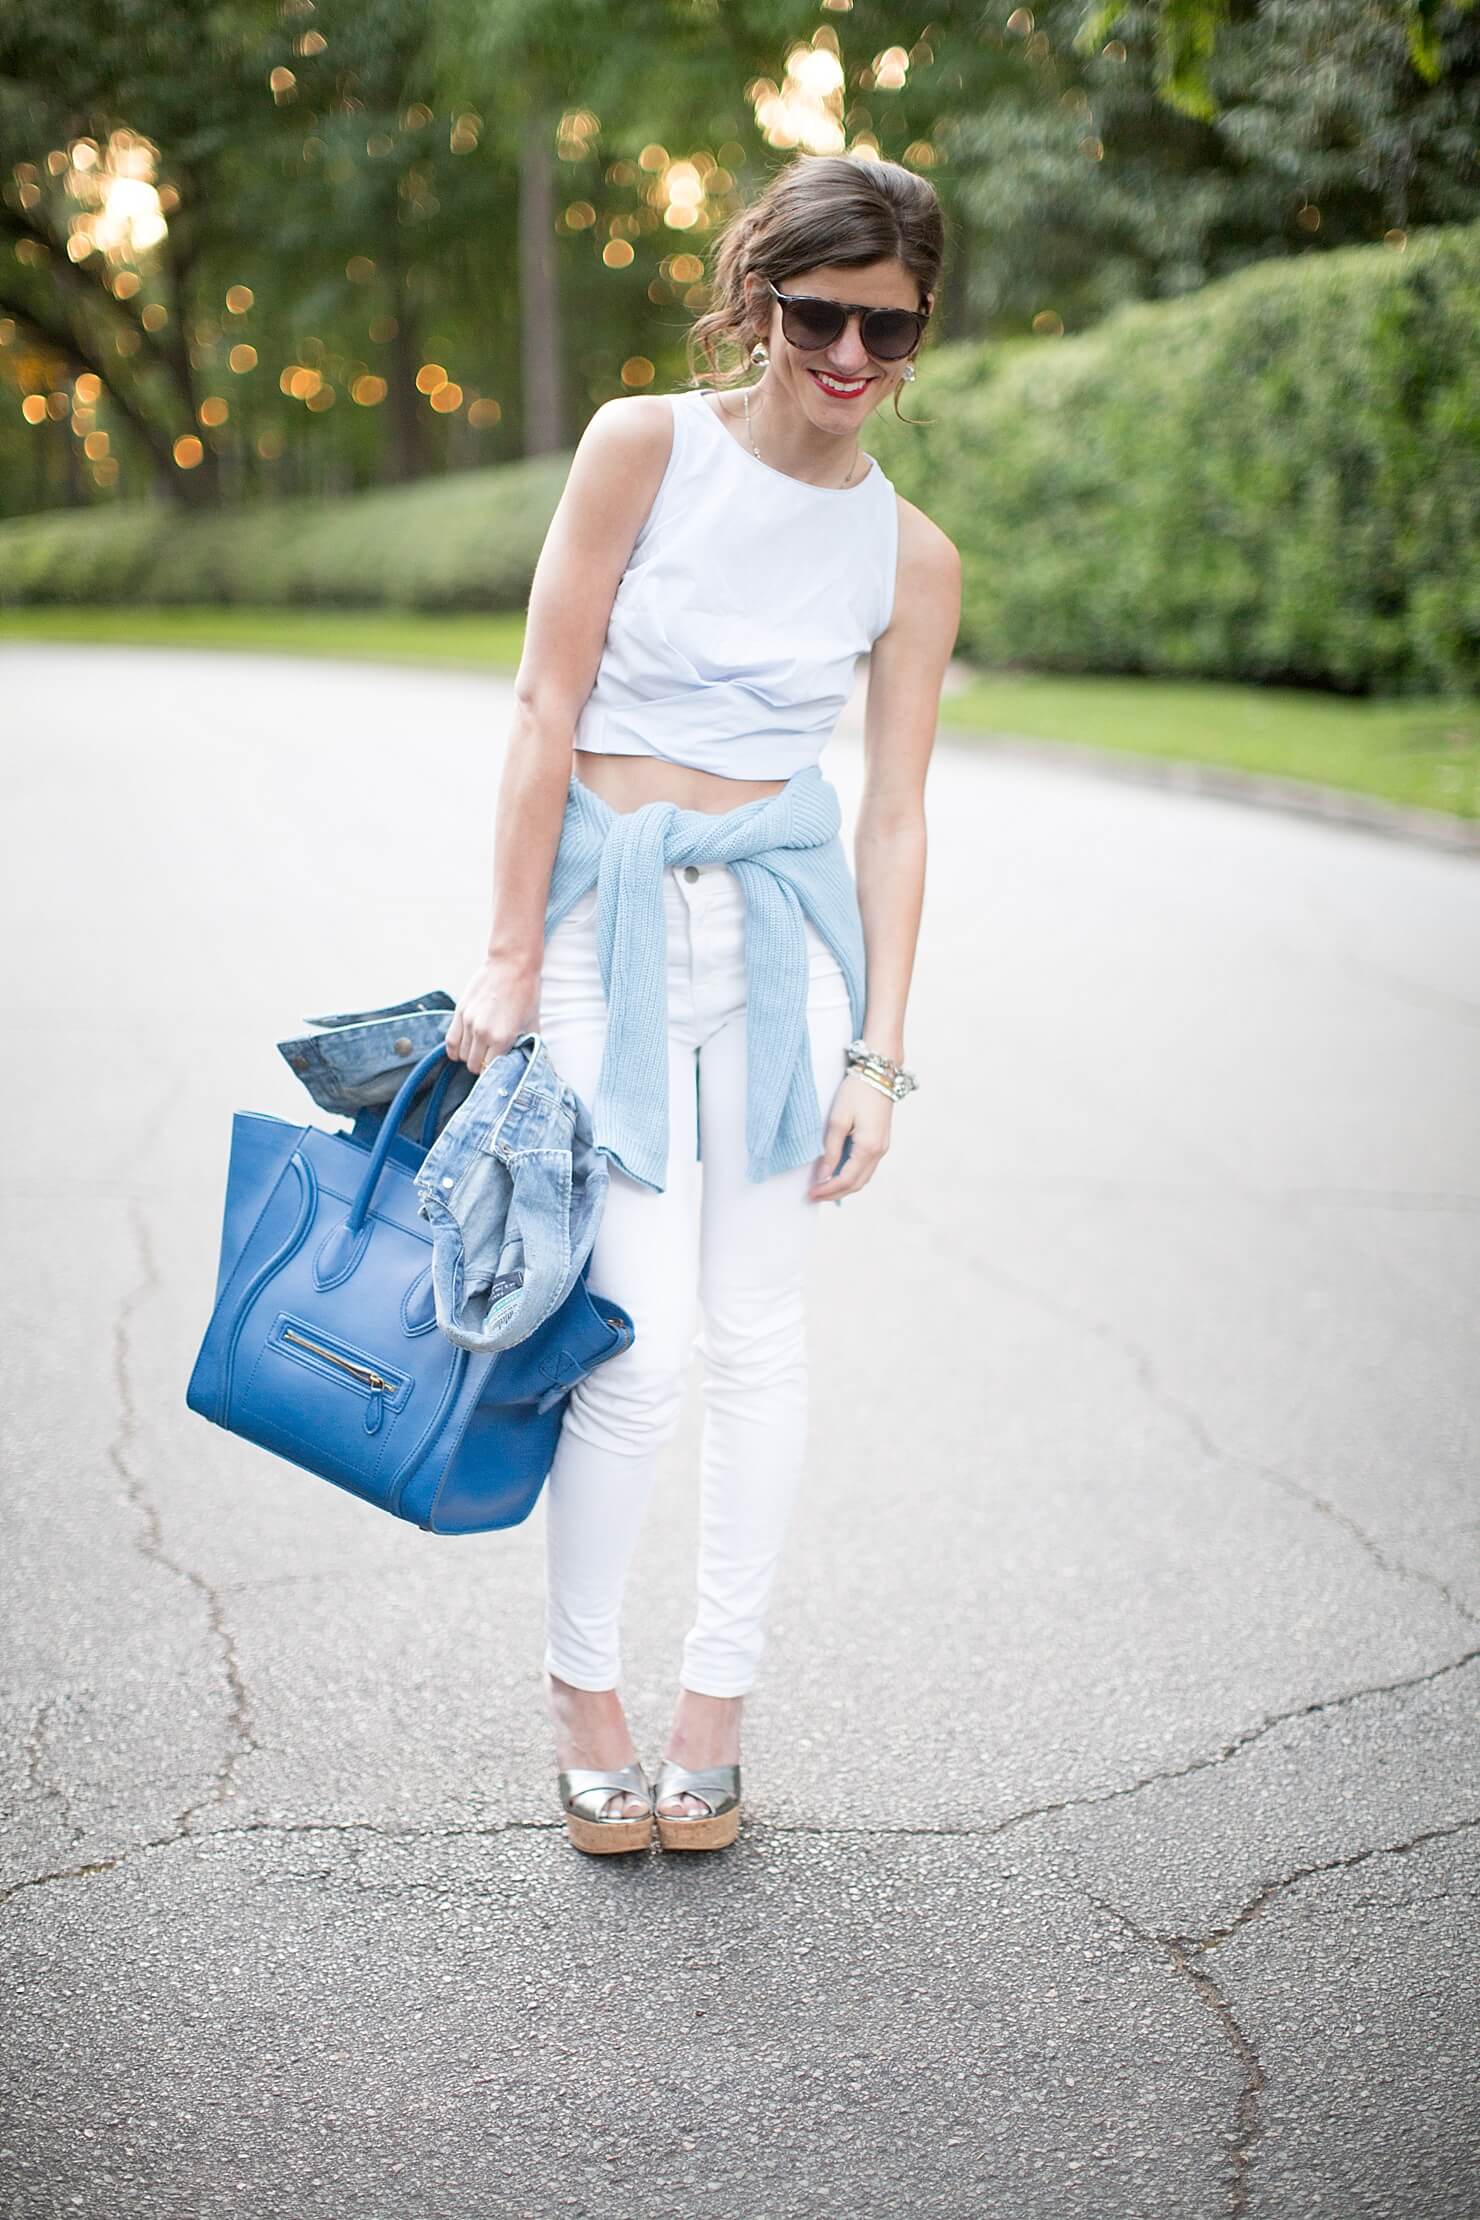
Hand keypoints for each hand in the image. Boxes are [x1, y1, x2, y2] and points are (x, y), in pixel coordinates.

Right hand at [444, 955, 540, 1075]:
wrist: (512, 965)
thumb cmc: (525, 993)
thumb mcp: (532, 1023)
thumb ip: (525, 1045)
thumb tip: (524, 1061)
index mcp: (502, 1038)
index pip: (489, 1070)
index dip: (494, 1072)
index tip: (498, 1069)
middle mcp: (482, 1033)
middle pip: (472, 1065)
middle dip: (481, 1066)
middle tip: (489, 1060)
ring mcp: (468, 1022)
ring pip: (460, 1055)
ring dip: (469, 1057)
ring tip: (479, 1050)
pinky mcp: (459, 1012)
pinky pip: (450, 1041)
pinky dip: (455, 1049)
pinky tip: (462, 1049)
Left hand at [808, 1068, 891, 1201]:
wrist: (879, 1072)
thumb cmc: (857, 1092)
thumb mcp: (838, 1119)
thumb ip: (830, 1150)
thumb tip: (823, 1175)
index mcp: (868, 1147)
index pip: (846, 1179)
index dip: (828, 1190)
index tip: (811, 1194)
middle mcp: (879, 1151)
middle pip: (857, 1183)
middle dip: (835, 1193)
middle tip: (814, 1196)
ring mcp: (883, 1147)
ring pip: (864, 1177)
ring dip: (844, 1186)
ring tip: (823, 1188)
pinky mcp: (881, 1141)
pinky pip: (867, 1167)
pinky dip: (852, 1175)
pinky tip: (837, 1173)